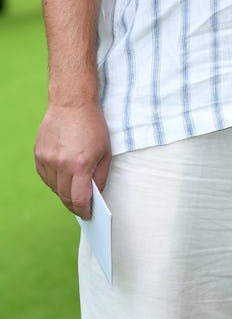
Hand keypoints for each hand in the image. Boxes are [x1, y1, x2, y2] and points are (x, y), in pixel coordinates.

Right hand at [34, 100, 111, 218]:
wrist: (72, 103)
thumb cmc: (93, 126)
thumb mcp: (106, 152)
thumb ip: (100, 176)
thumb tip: (95, 195)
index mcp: (80, 165)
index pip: (78, 199)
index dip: (84, 210)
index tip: (88, 215)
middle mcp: (61, 164)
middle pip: (64, 196)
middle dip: (74, 205)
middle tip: (82, 207)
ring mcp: (47, 159)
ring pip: (54, 188)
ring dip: (64, 192)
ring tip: (74, 191)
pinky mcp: (39, 154)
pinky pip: (45, 177)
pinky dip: (54, 181)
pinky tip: (63, 177)